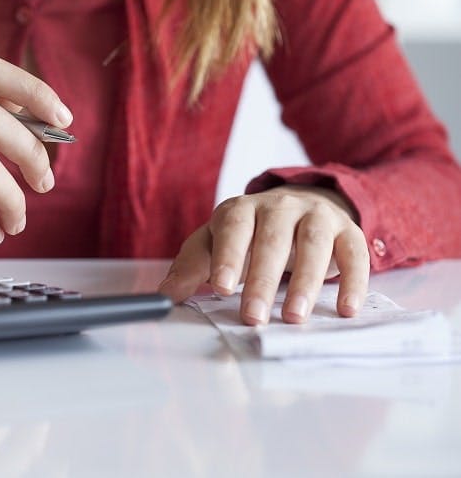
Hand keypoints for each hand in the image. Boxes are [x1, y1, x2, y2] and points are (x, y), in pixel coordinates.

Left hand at [157, 185, 369, 324]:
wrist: (301, 204)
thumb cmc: (249, 233)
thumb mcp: (216, 243)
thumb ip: (193, 266)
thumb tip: (165, 295)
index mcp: (242, 210)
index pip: (233, 227)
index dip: (227, 256)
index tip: (221, 287)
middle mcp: (280, 207)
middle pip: (272, 240)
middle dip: (262, 280)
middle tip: (253, 316)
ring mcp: (316, 216)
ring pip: (313, 245)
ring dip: (306, 282)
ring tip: (294, 316)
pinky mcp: (347, 231)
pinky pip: (355, 253)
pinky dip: (352, 281)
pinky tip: (346, 309)